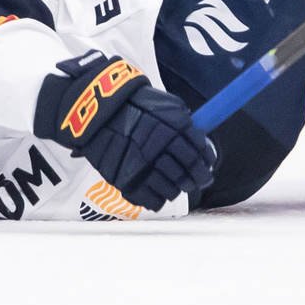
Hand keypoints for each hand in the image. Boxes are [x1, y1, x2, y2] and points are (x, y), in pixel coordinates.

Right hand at [35, 52, 215, 211]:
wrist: (97, 110)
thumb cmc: (133, 104)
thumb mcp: (164, 104)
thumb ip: (183, 121)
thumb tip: (199, 139)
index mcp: (176, 126)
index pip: (201, 151)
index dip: (206, 161)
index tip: (207, 166)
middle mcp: (163, 147)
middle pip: (189, 173)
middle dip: (197, 179)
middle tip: (198, 182)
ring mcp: (145, 166)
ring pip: (172, 189)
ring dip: (177, 189)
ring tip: (176, 187)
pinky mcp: (127, 180)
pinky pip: (152, 200)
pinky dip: (158, 199)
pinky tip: (158, 194)